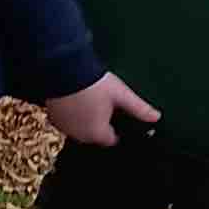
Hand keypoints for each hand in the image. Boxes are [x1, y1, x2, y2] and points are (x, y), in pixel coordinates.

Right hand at [41, 70, 157, 148]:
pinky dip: (71, 113)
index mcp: (97, 133)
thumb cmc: (95, 84)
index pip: (111, 140)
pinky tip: (75, 99)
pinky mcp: (51, 116)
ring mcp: (63, 127)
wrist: (63, 69)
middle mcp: (79, 135)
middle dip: (99, 124)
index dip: (116, 128)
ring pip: (79, 128)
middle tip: (104, 104)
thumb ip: (139, 108)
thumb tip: (157, 117)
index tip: (118, 115)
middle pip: (94, 134)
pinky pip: (66, 120)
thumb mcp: (121, 94)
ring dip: (84, 119)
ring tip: (89, 99)